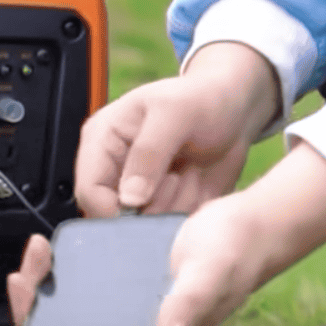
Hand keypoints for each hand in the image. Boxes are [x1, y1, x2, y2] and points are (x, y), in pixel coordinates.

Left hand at [4, 145, 325, 325]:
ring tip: (36, 254)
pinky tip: (54, 251)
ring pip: (75, 304)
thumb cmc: (237, 254)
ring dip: (48, 286)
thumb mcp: (209, 275)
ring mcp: (131, 304)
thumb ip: (188, 308)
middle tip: (23, 278)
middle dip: (38, 309)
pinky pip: (88, 280)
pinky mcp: (130, 280)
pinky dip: (66, 268)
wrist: (252, 224)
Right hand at [75, 42, 279, 216]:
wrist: (237, 111)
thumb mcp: (175, 112)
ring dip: (172, 205)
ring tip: (189, 173)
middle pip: (112, 215)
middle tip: (177, 175)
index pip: (88, 190)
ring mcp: (138, 190)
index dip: (112, 207)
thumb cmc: (202, 99)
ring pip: (143, 224)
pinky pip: (167, 227)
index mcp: (102, 140)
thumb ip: (149, 152)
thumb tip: (129, 199)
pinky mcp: (161, 204)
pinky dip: (185, 212)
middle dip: (150, 204)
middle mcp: (114, 169)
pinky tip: (194, 184)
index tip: (147, 202)